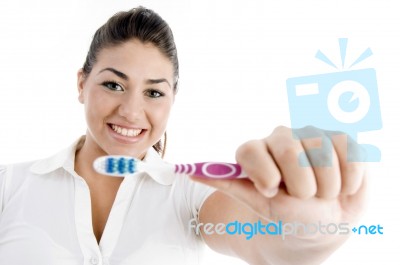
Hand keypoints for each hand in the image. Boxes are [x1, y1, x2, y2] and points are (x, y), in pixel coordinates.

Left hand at [192, 126, 367, 263]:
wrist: (325, 221)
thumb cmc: (289, 214)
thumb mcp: (259, 203)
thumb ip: (230, 183)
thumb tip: (189, 170)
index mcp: (257, 151)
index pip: (250, 149)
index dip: (264, 174)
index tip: (272, 191)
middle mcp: (282, 137)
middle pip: (289, 149)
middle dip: (301, 186)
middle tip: (303, 197)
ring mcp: (312, 134)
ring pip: (322, 150)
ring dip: (326, 186)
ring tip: (323, 192)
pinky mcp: (342, 138)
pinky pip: (350, 149)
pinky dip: (349, 178)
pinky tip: (343, 185)